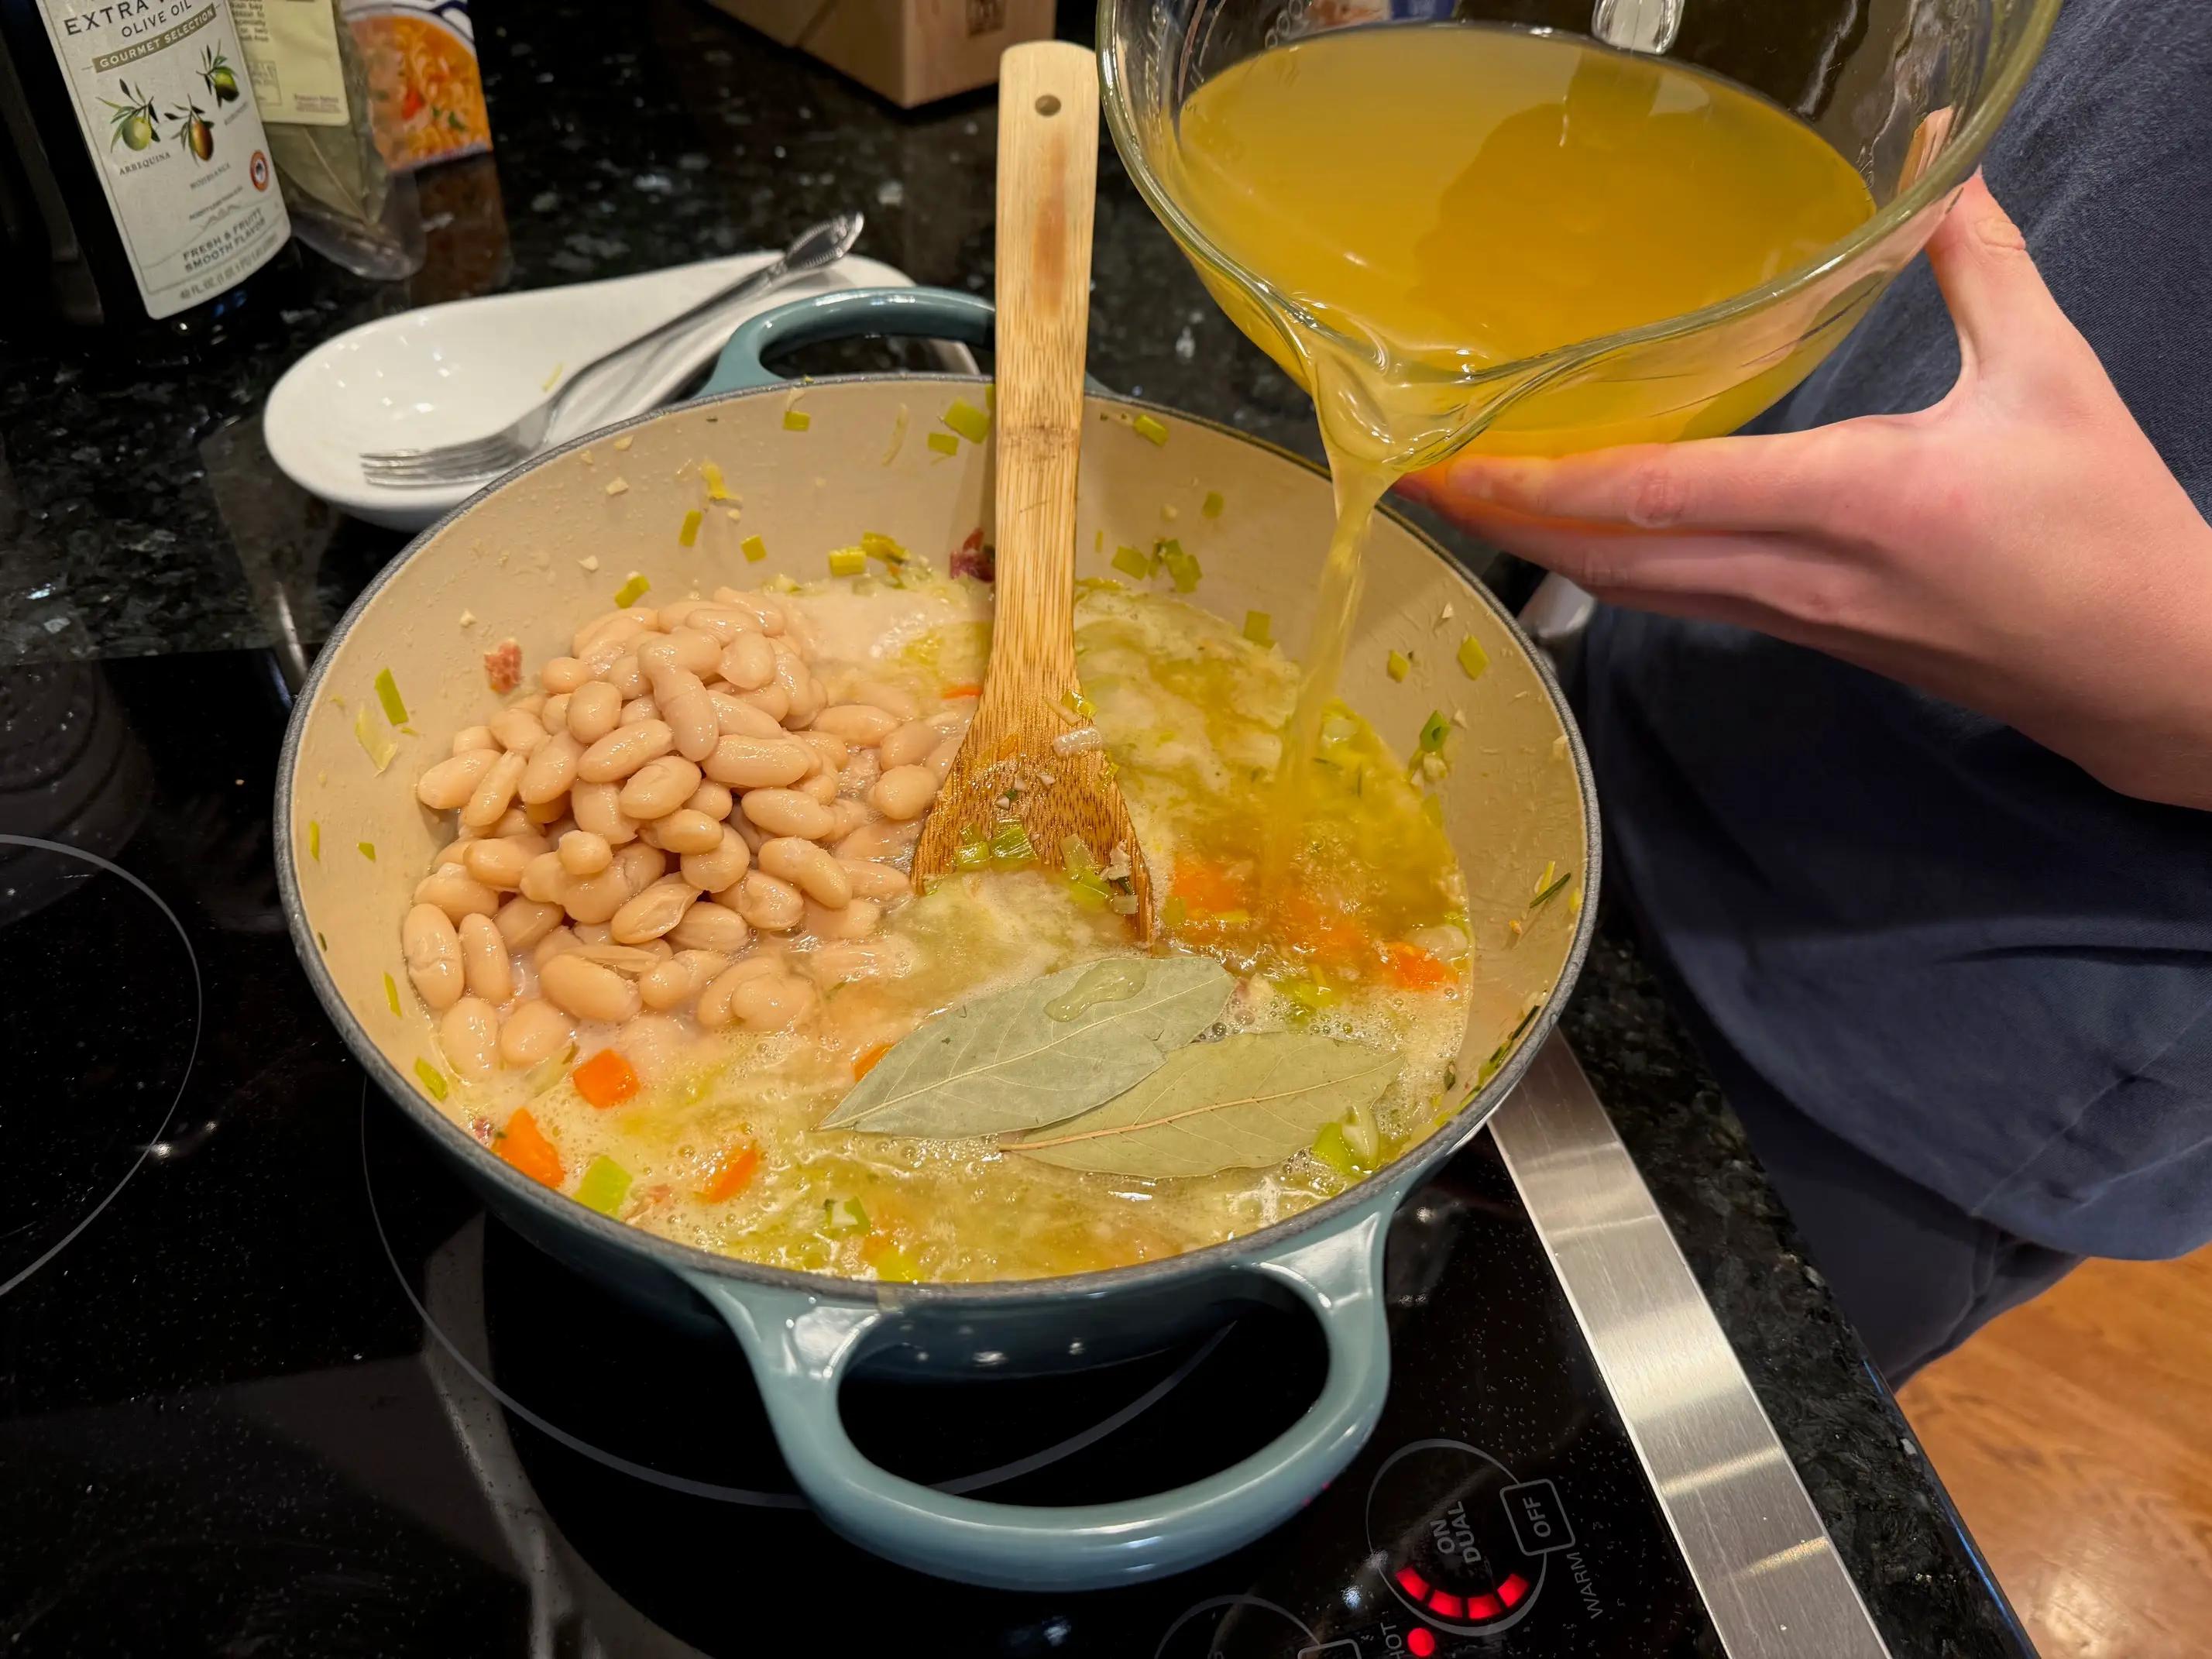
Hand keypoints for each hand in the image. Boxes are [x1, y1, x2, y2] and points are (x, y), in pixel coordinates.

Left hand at [1397, 173, 2211, 810]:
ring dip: (1540, 544)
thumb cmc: (2106, 531)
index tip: (1456, 457)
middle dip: (1502, 518)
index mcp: (1859, 501)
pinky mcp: (1799, 637)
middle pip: (1611, 557)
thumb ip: (1979, 263)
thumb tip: (1941, 164)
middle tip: (1414, 471)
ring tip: (1465, 494)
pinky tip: (1570, 526)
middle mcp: (1801, 574)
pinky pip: (1673, 599)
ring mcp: (1791, 619)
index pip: (1663, 495)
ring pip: (1632, 588)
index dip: (1546, 480)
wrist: (2146, 675)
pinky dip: (1604, 563)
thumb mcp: (2049, 377)